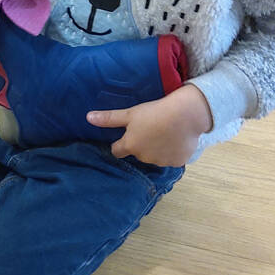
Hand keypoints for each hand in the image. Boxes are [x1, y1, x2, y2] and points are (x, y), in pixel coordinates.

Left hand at [86, 85, 212, 166]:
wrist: (186, 114)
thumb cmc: (155, 112)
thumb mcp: (129, 114)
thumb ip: (109, 119)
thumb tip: (88, 118)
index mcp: (130, 146)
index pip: (117, 151)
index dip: (120, 143)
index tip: (126, 135)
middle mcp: (144, 157)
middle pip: (137, 153)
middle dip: (141, 144)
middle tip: (149, 128)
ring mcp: (162, 161)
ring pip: (155, 156)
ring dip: (157, 149)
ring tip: (163, 132)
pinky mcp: (178, 162)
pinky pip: (172, 158)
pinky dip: (172, 151)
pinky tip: (175, 138)